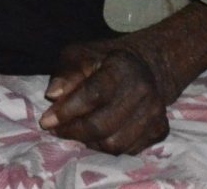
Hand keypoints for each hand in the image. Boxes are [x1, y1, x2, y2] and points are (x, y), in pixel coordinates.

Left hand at [41, 36, 176, 154]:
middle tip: (56, 130)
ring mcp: (155, 112)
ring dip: (88, 142)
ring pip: (114, 144)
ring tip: (74, 131)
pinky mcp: (160, 129)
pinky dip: (106, 147)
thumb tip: (52, 95)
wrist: (144, 67)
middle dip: (73, 132)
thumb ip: (65, 74)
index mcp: (121, 66)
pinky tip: (96, 135)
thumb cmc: (102, 61)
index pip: (92, 94)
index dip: (67, 111)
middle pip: (102, 125)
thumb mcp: (77, 56)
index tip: (46, 121)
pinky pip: (127, 150)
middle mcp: (143, 90)